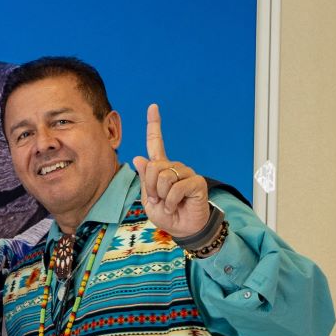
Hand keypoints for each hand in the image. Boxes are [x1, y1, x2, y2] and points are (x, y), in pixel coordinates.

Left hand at [130, 104, 211, 239]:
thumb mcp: (148, 199)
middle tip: (158, 200)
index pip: (156, 143)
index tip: (153, 106)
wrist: (182, 229)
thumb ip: (144, 180)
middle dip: (150, 187)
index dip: (154, 125)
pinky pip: (175, 188)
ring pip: (163, 177)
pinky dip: (171, 201)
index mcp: (160, 168)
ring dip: (161, 195)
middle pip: (152, 166)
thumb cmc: (166, 214)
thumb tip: (138, 157)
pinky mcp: (196, 182)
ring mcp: (186, 172)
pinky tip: (177, 206)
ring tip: (169, 203)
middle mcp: (174, 166)